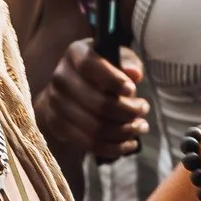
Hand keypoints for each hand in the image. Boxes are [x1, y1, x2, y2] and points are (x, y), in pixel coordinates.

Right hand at [36, 39, 149, 163]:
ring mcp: (56, 103)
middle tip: (143, 109)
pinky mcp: (58, 126)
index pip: (91, 66)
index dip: (113, 80)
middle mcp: (61, 77)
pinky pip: (89, 143)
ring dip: (124, 130)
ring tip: (140, 126)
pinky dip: (114, 147)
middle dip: (127, 110)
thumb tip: (134, 74)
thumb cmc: (100, 70)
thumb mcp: (116, 57)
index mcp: (76, 53)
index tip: (132, 89)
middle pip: (98, 102)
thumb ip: (128, 61)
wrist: (68, 90)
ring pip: (96, 127)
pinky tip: (130, 143)